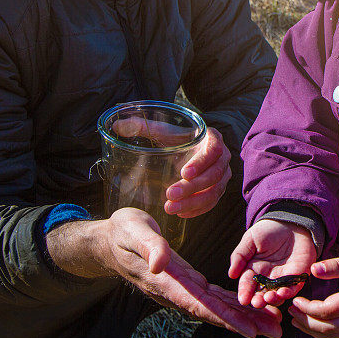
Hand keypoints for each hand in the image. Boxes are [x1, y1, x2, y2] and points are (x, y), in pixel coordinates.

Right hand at [46, 208, 280, 337]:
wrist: (109, 239)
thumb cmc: (121, 232)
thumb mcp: (133, 231)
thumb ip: (149, 246)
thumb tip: (161, 263)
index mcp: (167, 282)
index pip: (200, 305)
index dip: (226, 318)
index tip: (249, 330)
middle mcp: (177, 291)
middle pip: (216, 311)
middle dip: (246, 322)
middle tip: (276, 331)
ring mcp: (183, 287)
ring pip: (218, 306)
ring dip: (245, 315)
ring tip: (272, 323)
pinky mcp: (187, 280)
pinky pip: (214, 295)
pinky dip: (233, 301)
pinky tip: (251, 305)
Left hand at [112, 117, 231, 217]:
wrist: (189, 150)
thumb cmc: (176, 139)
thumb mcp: (161, 131)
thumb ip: (141, 126)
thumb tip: (115, 125)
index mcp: (212, 138)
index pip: (214, 150)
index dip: (200, 162)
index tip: (183, 173)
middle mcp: (222, 158)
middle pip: (214, 175)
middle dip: (192, 188)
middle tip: (169, 195)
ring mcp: (222, 176)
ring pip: (214, 192)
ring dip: (193, 202)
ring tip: (170, 208)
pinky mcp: (218, 190)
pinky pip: (212, 203)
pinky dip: (197, 210)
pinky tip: (180, 213)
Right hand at [229, 219, 316, 307]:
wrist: (291, 221)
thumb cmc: (269, 230)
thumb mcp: (250, 239)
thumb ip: (240, 256)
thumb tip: (231, 274)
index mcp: (254, 270)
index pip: (247, 284)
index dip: (245, 292)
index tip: (242, 300)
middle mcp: (268, 278)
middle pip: (262, 294)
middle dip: (259, 300)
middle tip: (256, 303)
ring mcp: (283, 278)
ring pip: (277, 294)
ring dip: (273, 299)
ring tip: (269, 298)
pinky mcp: (298, 276)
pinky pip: (294, 287)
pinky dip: (289, 292)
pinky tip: (283, 292)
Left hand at [288, 252, 338, 337]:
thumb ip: (336, 266)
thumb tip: (314, 269)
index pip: (329, 310)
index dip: (309, 308)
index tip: (296, 300)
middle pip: (329, 327)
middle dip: (306, 321)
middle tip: (291, 309)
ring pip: (331, 335)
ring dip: (310, 329)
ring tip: (295, 317)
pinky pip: (336, 335)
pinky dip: (319, 333)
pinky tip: (307, 324)